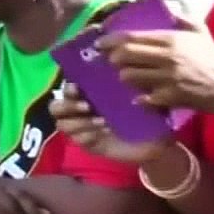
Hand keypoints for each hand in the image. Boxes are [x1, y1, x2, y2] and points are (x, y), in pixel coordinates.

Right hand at [51, 82, 174, 164]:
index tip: (79, 88)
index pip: (69, 87)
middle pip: (56, 106)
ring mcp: (83, 127)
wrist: (157, 141)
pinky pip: (76, 139)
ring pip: (62, 124)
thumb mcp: (141, 95)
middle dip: (68, 105)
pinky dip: (87, 135)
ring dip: (79, 122)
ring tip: (102, 121)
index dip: (69, 87)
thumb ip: (127, 83)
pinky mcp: (88, 143)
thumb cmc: (148, 114)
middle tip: (88, 106)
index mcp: (91, 94)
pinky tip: (103, 133)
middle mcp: (81, 109)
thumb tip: (120, 70)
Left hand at [98, 17, 213, 114]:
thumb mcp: (200, 31)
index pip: (132, 37)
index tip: (100, 43)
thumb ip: (182, 16)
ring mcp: (167, 78)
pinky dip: (138, 97)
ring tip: (127, 76)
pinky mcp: (169, 97)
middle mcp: (166, 57)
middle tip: (111, 60)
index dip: (111, 40)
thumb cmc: (211, 58)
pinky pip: (142, 97)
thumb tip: (166, 4)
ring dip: (124, 76)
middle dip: (113, 58)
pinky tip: (140, 96)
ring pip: (129, 76)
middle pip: (125, 56)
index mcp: (170, 39)